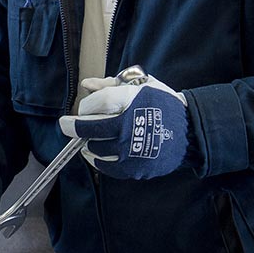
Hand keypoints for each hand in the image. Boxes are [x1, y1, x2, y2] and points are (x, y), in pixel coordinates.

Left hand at [59, 73, 189, 179]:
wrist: (188, 132)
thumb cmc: (162, 104)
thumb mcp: (140, 85)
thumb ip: (110, 84)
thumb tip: (86, 85)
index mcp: (129, 102)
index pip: (93, 105)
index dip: (84, 107)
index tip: (83, 109)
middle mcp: (126, 126)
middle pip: (87, 128)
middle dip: (72, 126)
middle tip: (65, 124)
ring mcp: (128, 149)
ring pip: (93, 148)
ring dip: (88, 142)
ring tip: (91, 138)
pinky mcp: (131, 167)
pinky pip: (103, 166)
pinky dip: (96, 158)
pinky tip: (97, 152)